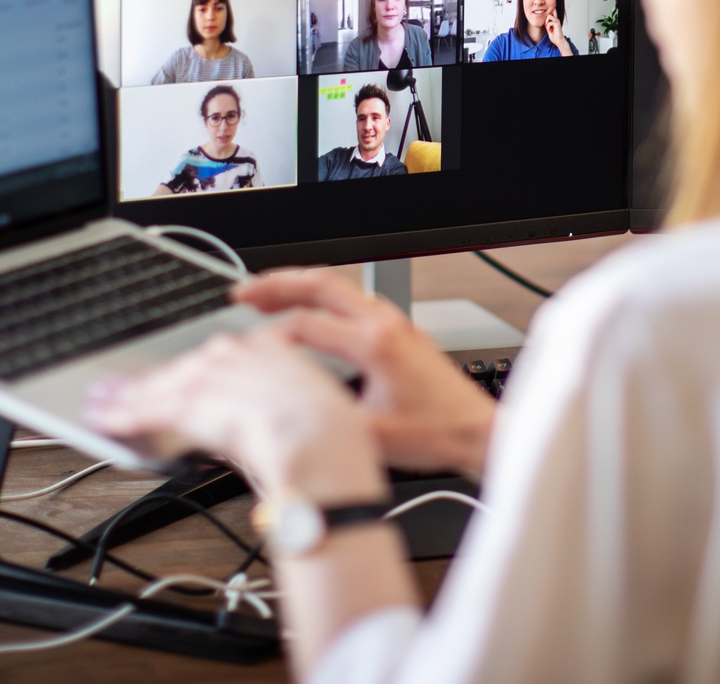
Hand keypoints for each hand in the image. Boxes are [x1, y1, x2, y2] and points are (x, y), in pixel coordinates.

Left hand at [84, 323, 384, 504]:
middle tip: (115, 391)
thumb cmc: (330, 437)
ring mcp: (215, 375)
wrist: (324, 444)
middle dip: (148, 383)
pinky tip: (107, 422)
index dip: (186, 374)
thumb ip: (274, 414)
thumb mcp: (308, 412)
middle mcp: (239, 354)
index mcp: (270, 348)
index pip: (215, 359)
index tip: (170, 380)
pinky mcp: (193, 402)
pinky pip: (150, 409)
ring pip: (163, 388)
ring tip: (102, 408)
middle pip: (183, 369)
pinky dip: (125, 416)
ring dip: (129, 400)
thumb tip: (254, 435)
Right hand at [237, 269, 496, 478]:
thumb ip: (325, 419)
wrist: (477, 431)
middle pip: (322, 283)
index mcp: (376, 344)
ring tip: (266, 293)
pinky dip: (323, 297)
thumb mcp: (371, 436)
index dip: (270, 337)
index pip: (306, 326)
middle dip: (277, 283)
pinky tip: (310, 311)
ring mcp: (395, 322)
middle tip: (242, 292)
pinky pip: (355, 299)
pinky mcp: (401, 329)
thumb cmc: (438, 433)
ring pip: (340, 286)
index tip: (247, 350)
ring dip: (300, 285)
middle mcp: (386, 324)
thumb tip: (285, 414)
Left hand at [543, 9, 573, 56]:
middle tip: (548, 27)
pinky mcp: (557, 23)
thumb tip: (544, 20)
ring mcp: (557, 21)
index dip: (552, 8)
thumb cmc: (554, 36)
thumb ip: (547, 24)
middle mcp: (556, 19)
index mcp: (555, 20)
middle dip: (545, 20)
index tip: (552, 5)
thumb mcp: (549, 28)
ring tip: (549, 28)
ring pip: (548, 16)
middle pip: (548, 13)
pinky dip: (548, 27)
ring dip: (546, 23)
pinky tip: (550, 30)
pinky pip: (549, 22)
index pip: (553, 12)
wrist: (558, 41)